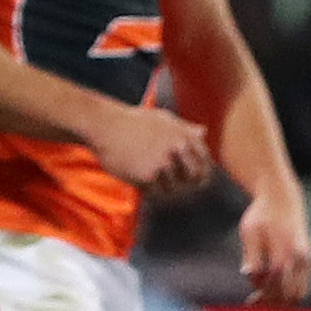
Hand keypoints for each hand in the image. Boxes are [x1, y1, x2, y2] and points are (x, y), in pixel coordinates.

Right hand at [86, 103, 212, 192]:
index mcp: (185, 136)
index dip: (203, 173)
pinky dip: (150, 190)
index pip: (205, 161)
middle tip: (180, 189)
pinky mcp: (147, 176)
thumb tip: (203, 132)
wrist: (105, 126)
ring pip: (173, 187)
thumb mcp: (163, 118)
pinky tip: (140, 181)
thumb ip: (185, 128)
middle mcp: (178, 150)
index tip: (197, 181)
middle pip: (193, 177)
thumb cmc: (132, 121)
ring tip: (152, 182)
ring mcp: (163, 164)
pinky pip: (155, 192)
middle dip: (188, 185)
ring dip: (164, 188)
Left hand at [239, 190, 310, 304]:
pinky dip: (288, 293)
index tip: (249, 303)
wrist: (282, 200)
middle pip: (290, 293)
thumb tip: (248, 274)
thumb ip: (251, 254)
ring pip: (299, 293)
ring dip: (281, 300)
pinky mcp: (308, 261)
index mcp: (285, 249)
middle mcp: (300, 257)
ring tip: (260, 299)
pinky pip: (302, 286)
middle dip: (272, 302)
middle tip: (253, 303)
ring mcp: (307, 260)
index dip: (263, 296)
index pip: (276, 282)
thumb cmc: (261, 215)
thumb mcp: (250, 231)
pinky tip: (270, 290)